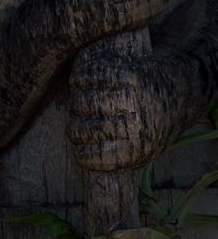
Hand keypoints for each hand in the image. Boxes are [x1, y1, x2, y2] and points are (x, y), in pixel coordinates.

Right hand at [68, 50, 180, 170]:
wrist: (180, 84)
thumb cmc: (155, 121)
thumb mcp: (145, 149)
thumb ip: (116, 160)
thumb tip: (93, 187)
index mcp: (140, 145)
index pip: (88, 157)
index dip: (82, 154)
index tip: (85, 149)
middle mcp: (132, 118)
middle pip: (77, 130)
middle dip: (77, 130)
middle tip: (86, 124)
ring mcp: (123, 90)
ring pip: (77, 103)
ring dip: (78, 105)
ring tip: (92, 104)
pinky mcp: (115, 68)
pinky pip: (79, 79)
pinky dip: (81, 82)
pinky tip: (95, 86)